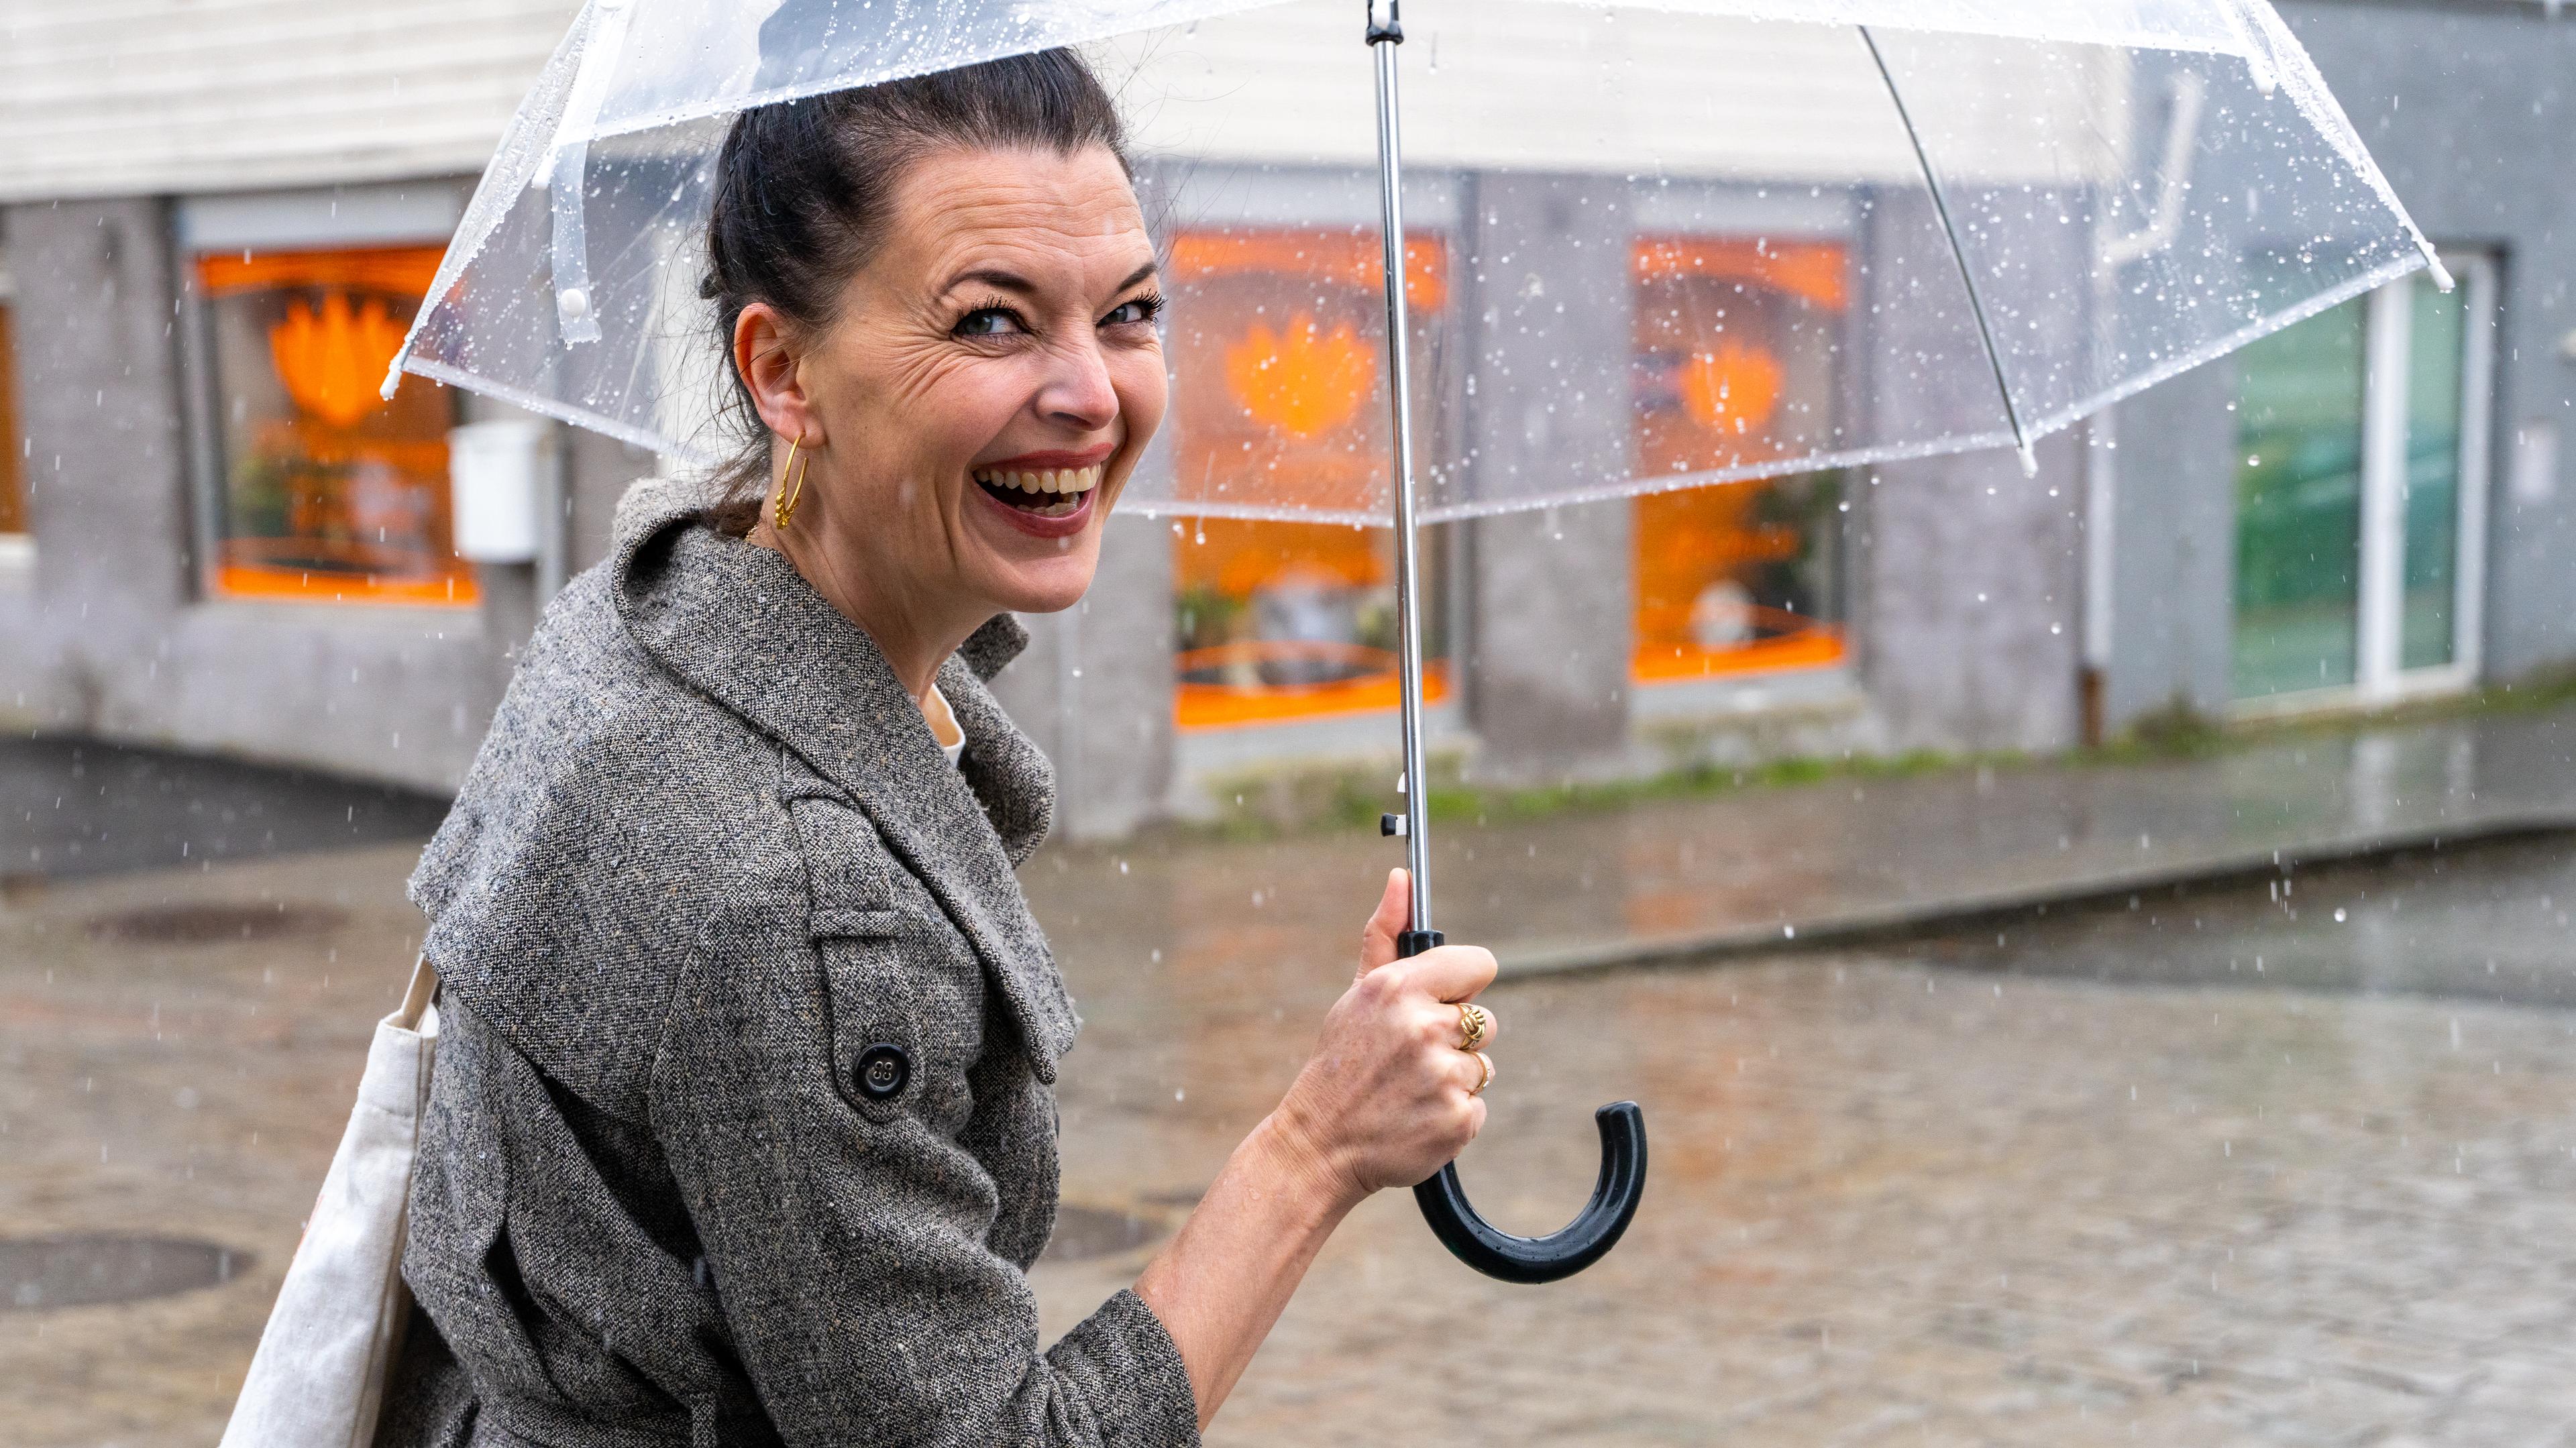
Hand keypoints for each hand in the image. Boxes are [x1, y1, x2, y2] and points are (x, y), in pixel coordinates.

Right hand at [1267, 869, 1499, 1208]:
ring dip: (1453, 1079)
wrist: (1320, 1146)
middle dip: (1454, 1038)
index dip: (1464, 985)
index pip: (1479, 965)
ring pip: (1482, 1066)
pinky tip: (1416, 1116)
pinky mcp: (1458, 1120)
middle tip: (1409, 1058)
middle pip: (1483, 1021)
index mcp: (1400, 989)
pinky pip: (1477, 1106)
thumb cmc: (1340, 1063)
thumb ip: (1385, 935)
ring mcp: (1444, 1077)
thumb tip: (1402, 879)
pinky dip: (1452, 1115)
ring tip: (1409, 1089)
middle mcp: (1424, 1028)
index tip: (1445, 1002)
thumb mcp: (1357, 995)